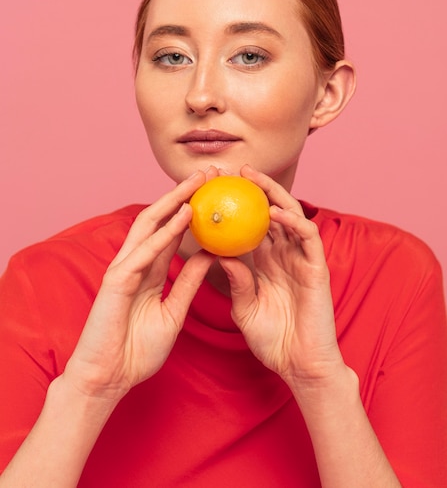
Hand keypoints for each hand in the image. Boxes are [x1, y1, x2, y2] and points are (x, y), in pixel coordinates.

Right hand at [63, 169, 215, 401]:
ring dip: (174, 202)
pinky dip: (165, 232)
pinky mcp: (117, 280)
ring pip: (149, 226)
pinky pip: (145, 251)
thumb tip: (211, 256)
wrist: (109, 378)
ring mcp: (124, 268)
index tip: (215, 194)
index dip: (192, 211)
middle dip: (183, 195)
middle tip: (208, 175)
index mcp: (149, 271)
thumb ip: (189, 283)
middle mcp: (136, 263)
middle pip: (160, 220)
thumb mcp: (174, 312)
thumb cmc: (137, 351)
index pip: (171, 232)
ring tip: (197, 182)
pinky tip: (185, 216)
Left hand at [220, 165, 344, 387]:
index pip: (252, 225)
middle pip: (271, 212)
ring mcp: (302, 260)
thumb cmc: (272, 341)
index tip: (215, 190)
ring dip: (273, 194)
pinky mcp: (317, 268)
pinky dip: (293, 221)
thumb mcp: (245, 309)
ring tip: (252, 178)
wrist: (300, 366)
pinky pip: (308, 237)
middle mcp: (285, 256)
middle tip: (233, 171)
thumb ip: (237, 282)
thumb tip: (219, 254)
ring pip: (291, 215)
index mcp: (267, 263)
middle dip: (255, 189)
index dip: (237, 207)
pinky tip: (274, 211)